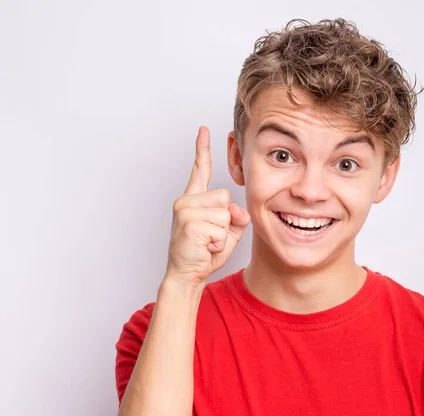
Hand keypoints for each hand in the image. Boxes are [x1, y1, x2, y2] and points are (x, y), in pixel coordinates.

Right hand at [163, 126, 249, 288]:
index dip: (202, 149)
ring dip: (222, 234)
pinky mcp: (189, 224)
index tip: (203, 129)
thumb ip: (236, 215)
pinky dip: (219, 243)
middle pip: (225, 197)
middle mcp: (186, 201)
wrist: (187, 275)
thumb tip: (235, 209)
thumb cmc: (206, 253)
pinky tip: (205, 248)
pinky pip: (221, 229)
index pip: (199, 170)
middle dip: (226, 220)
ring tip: (207, 243)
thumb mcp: (228, 231)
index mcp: (194, 199)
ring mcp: (185, 211)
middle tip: (210, 237)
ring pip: (225, 214)